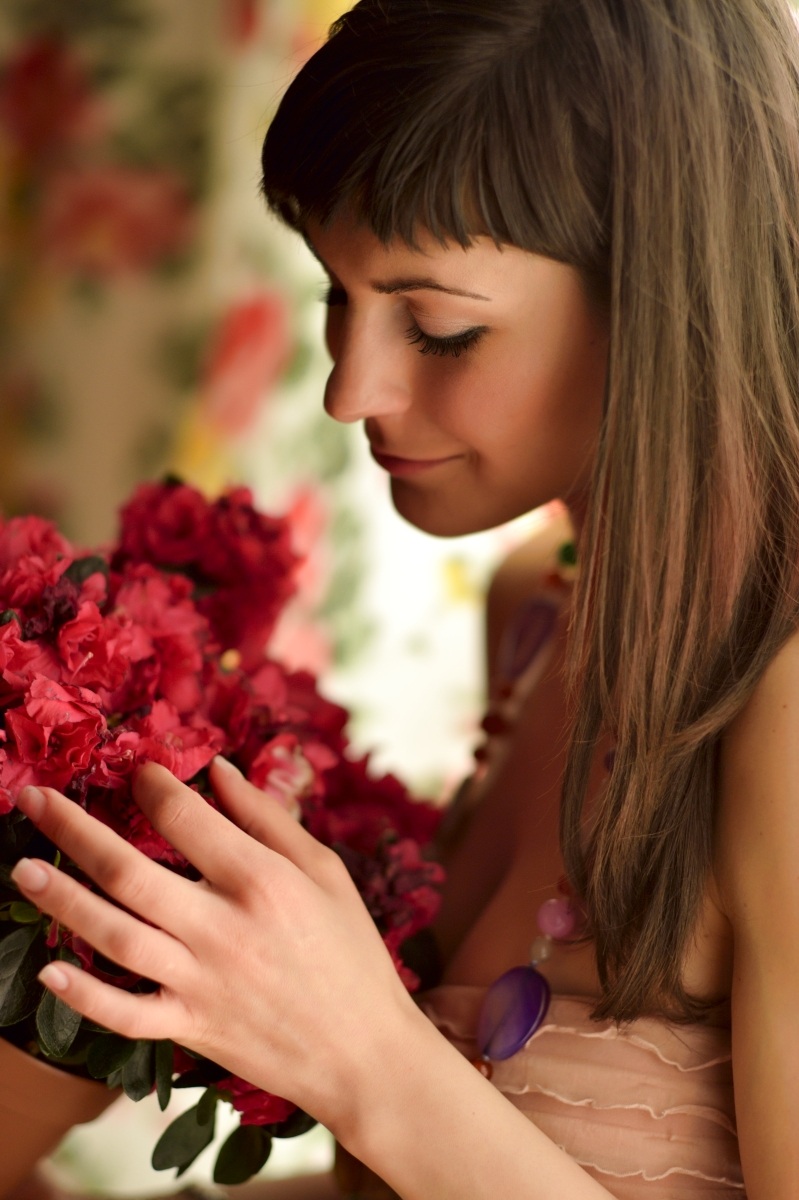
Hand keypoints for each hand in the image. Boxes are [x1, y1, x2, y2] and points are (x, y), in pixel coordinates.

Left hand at [9, 760, 416, 1134]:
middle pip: (129, 871)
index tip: (134, 770)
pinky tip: (49, 970)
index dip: (152, 785)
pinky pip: (124, 1012)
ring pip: (114, 934)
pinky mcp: (190, 1027)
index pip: (185, 818)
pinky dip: (83, 994)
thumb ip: (270, 818)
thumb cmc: (351, 952)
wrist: (363, 1053)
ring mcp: (201, 981)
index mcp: (261, 880)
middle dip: (74, 830)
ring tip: (22, 868)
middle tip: (33, 800)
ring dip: (62, 899)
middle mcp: (222, 927)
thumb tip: (220, 769)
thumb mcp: (325, 872)